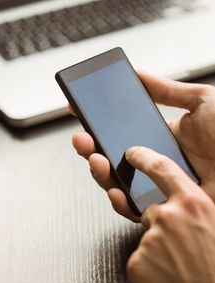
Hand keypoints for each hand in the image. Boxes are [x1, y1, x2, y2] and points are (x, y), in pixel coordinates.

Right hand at [71, 72, 214, 220]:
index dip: (100, 124)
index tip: (80, 112)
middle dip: (92, 149)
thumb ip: (165, 90)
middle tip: (81, 138)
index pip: (122, 131)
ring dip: (101, 173)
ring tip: (94, 158)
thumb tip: (137, 73)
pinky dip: (120, 200)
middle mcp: (157, 162)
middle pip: (116, 159)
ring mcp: (161, 186)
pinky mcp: (168, 209)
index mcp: (163, 137)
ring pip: (120, 184)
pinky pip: (137, 209)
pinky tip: (115, 188)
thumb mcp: (201, 101)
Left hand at [126, 146, 214, 282]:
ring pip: (146, 235)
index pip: (160, 168)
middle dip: (160, 222)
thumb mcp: (212, 224)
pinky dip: (149, 265)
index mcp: (193, 203)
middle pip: (150, 208)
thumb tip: (179, 200)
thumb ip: (193, 207)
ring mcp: (150, 238)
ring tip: (178, 264)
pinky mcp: (137, 261)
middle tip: (179, 245)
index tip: (131, 153)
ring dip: (157, 247)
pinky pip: (139, 256)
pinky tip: (167, 275)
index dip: (143, 157)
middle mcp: (169, 216)